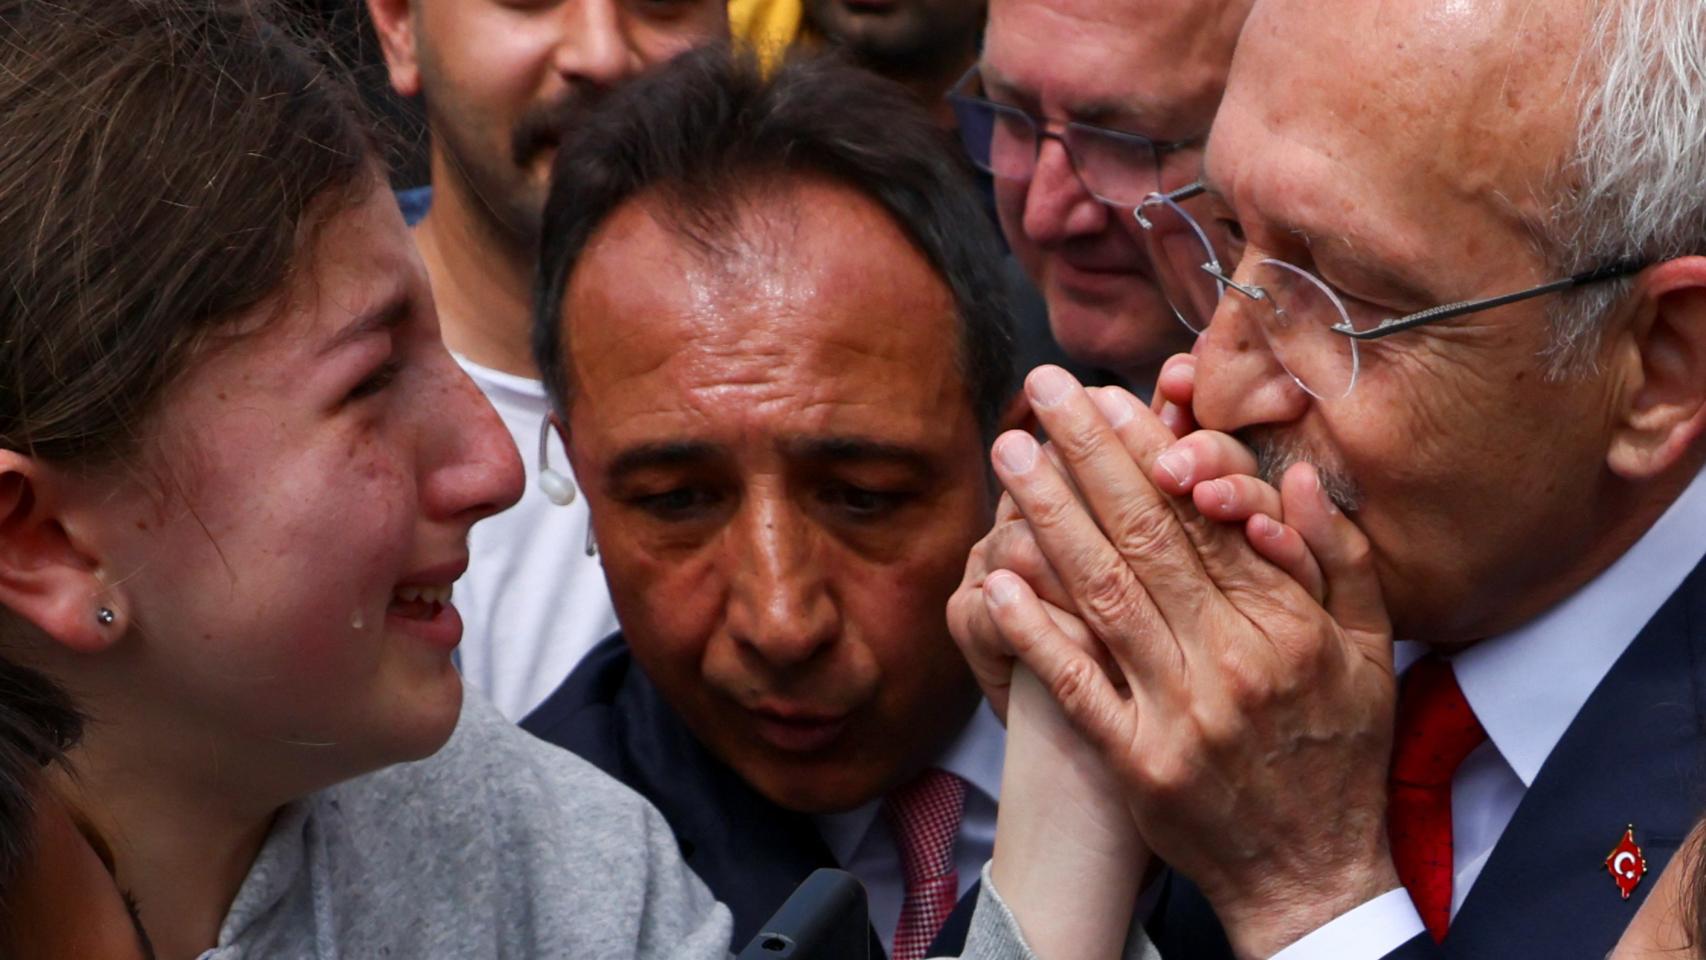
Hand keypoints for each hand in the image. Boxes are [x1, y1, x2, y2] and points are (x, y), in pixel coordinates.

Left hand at [983, 365, 1397, 959]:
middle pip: (1148, 535)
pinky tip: (998, 578)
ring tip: (1011, 454)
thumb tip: (1300, 479)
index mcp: (1291, 625)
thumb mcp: (1369, 655)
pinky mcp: (1137, 762)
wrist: (1311, 878)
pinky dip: (1035, 631)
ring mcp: (1180, 713)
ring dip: (1051, 516)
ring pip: (1105, 593)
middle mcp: (1234, 661)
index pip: (1209, 516)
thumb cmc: (1338, 755)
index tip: (1110, 396)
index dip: (1152, 449)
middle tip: (1041, 391)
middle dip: (1089, 453)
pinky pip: (1076, 685)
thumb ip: (1340, 562)